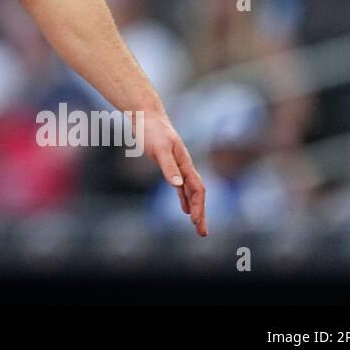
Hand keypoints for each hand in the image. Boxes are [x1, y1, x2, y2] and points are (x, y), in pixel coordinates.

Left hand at [141, 111, 207, 236]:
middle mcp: (185, 166)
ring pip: (191, 191)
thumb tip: (178, 186)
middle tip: (203, 233)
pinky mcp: (169, 165)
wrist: (146, 115)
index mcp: (185, 164)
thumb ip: (168, 167)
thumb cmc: (152, 131)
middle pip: (198, 194)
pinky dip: (184, 198)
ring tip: (197, 225)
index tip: (196, 223)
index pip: (197, 189)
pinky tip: (184, 208)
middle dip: (201, 214)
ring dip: (195, 208)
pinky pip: (182, 186)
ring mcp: (178, 166)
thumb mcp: (159, 149)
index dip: (198, 207)